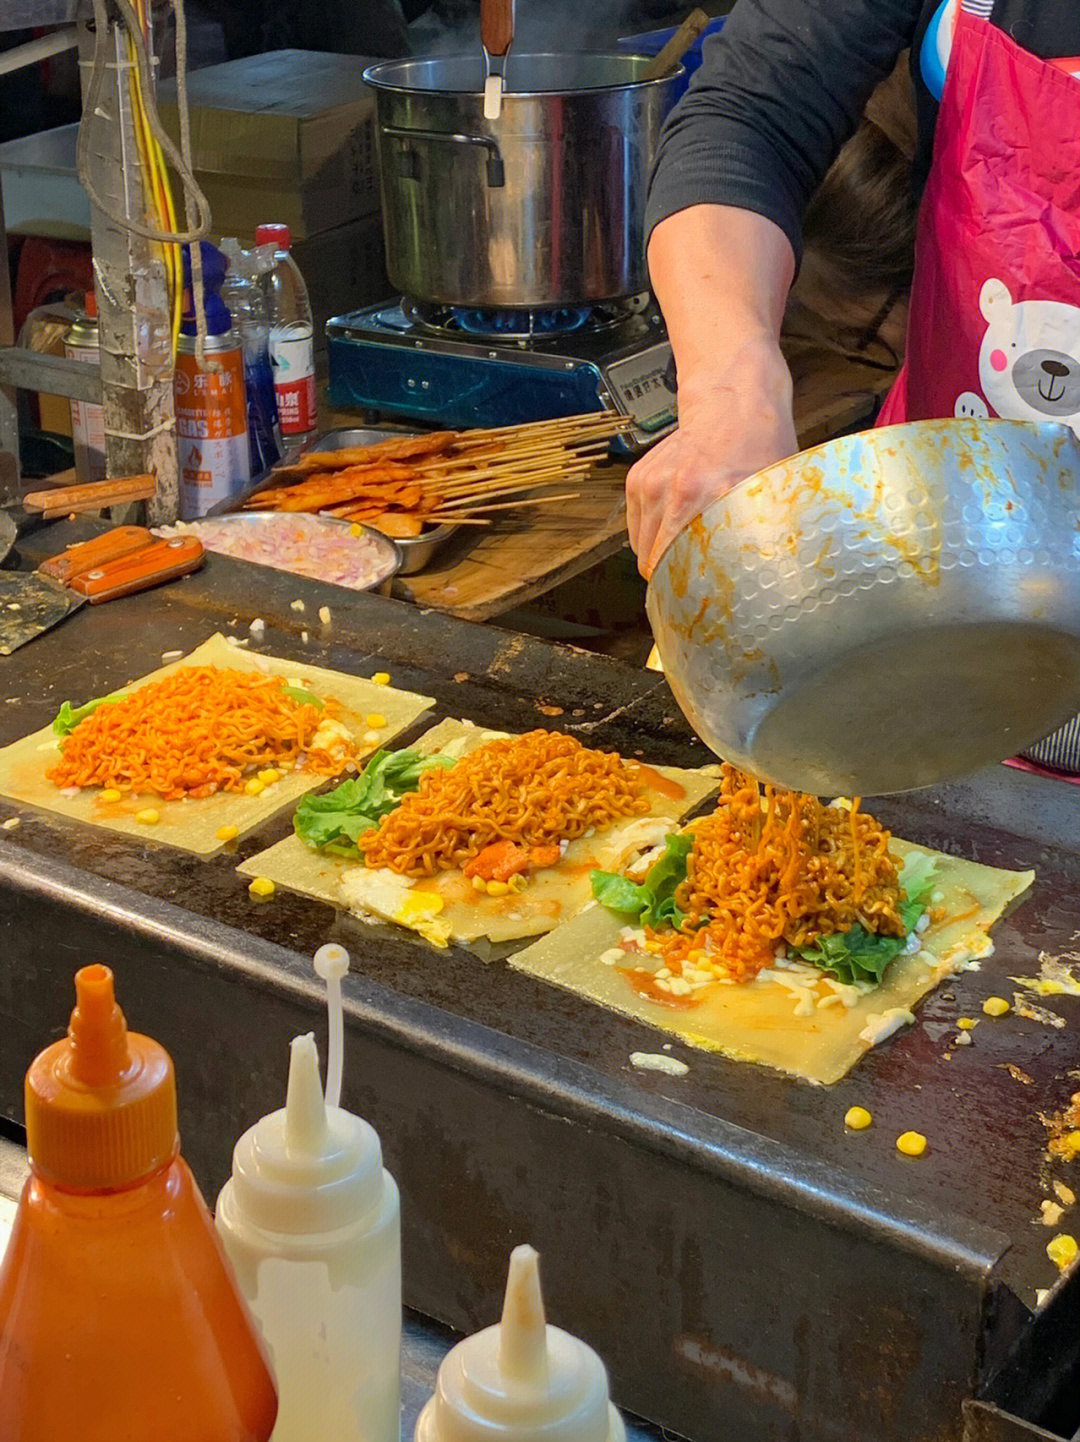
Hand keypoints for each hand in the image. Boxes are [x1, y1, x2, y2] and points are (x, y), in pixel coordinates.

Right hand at [626, 336, 797, 578]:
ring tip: (687, 553)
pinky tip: (675, 528)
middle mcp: (676, 493)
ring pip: (642, 553)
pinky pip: (635, 532)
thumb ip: (765, 536)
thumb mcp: (774, 494)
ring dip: (661, 560)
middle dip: (675, 582)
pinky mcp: (636, 482)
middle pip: (659, 567)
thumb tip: (770, 580)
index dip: (693, 595)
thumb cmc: (760, 447)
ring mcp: (651, 487)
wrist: (732, 402)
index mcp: (712, 497)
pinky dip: (651, 539)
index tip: (703, 608)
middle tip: (696, 585)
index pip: (688, 570)